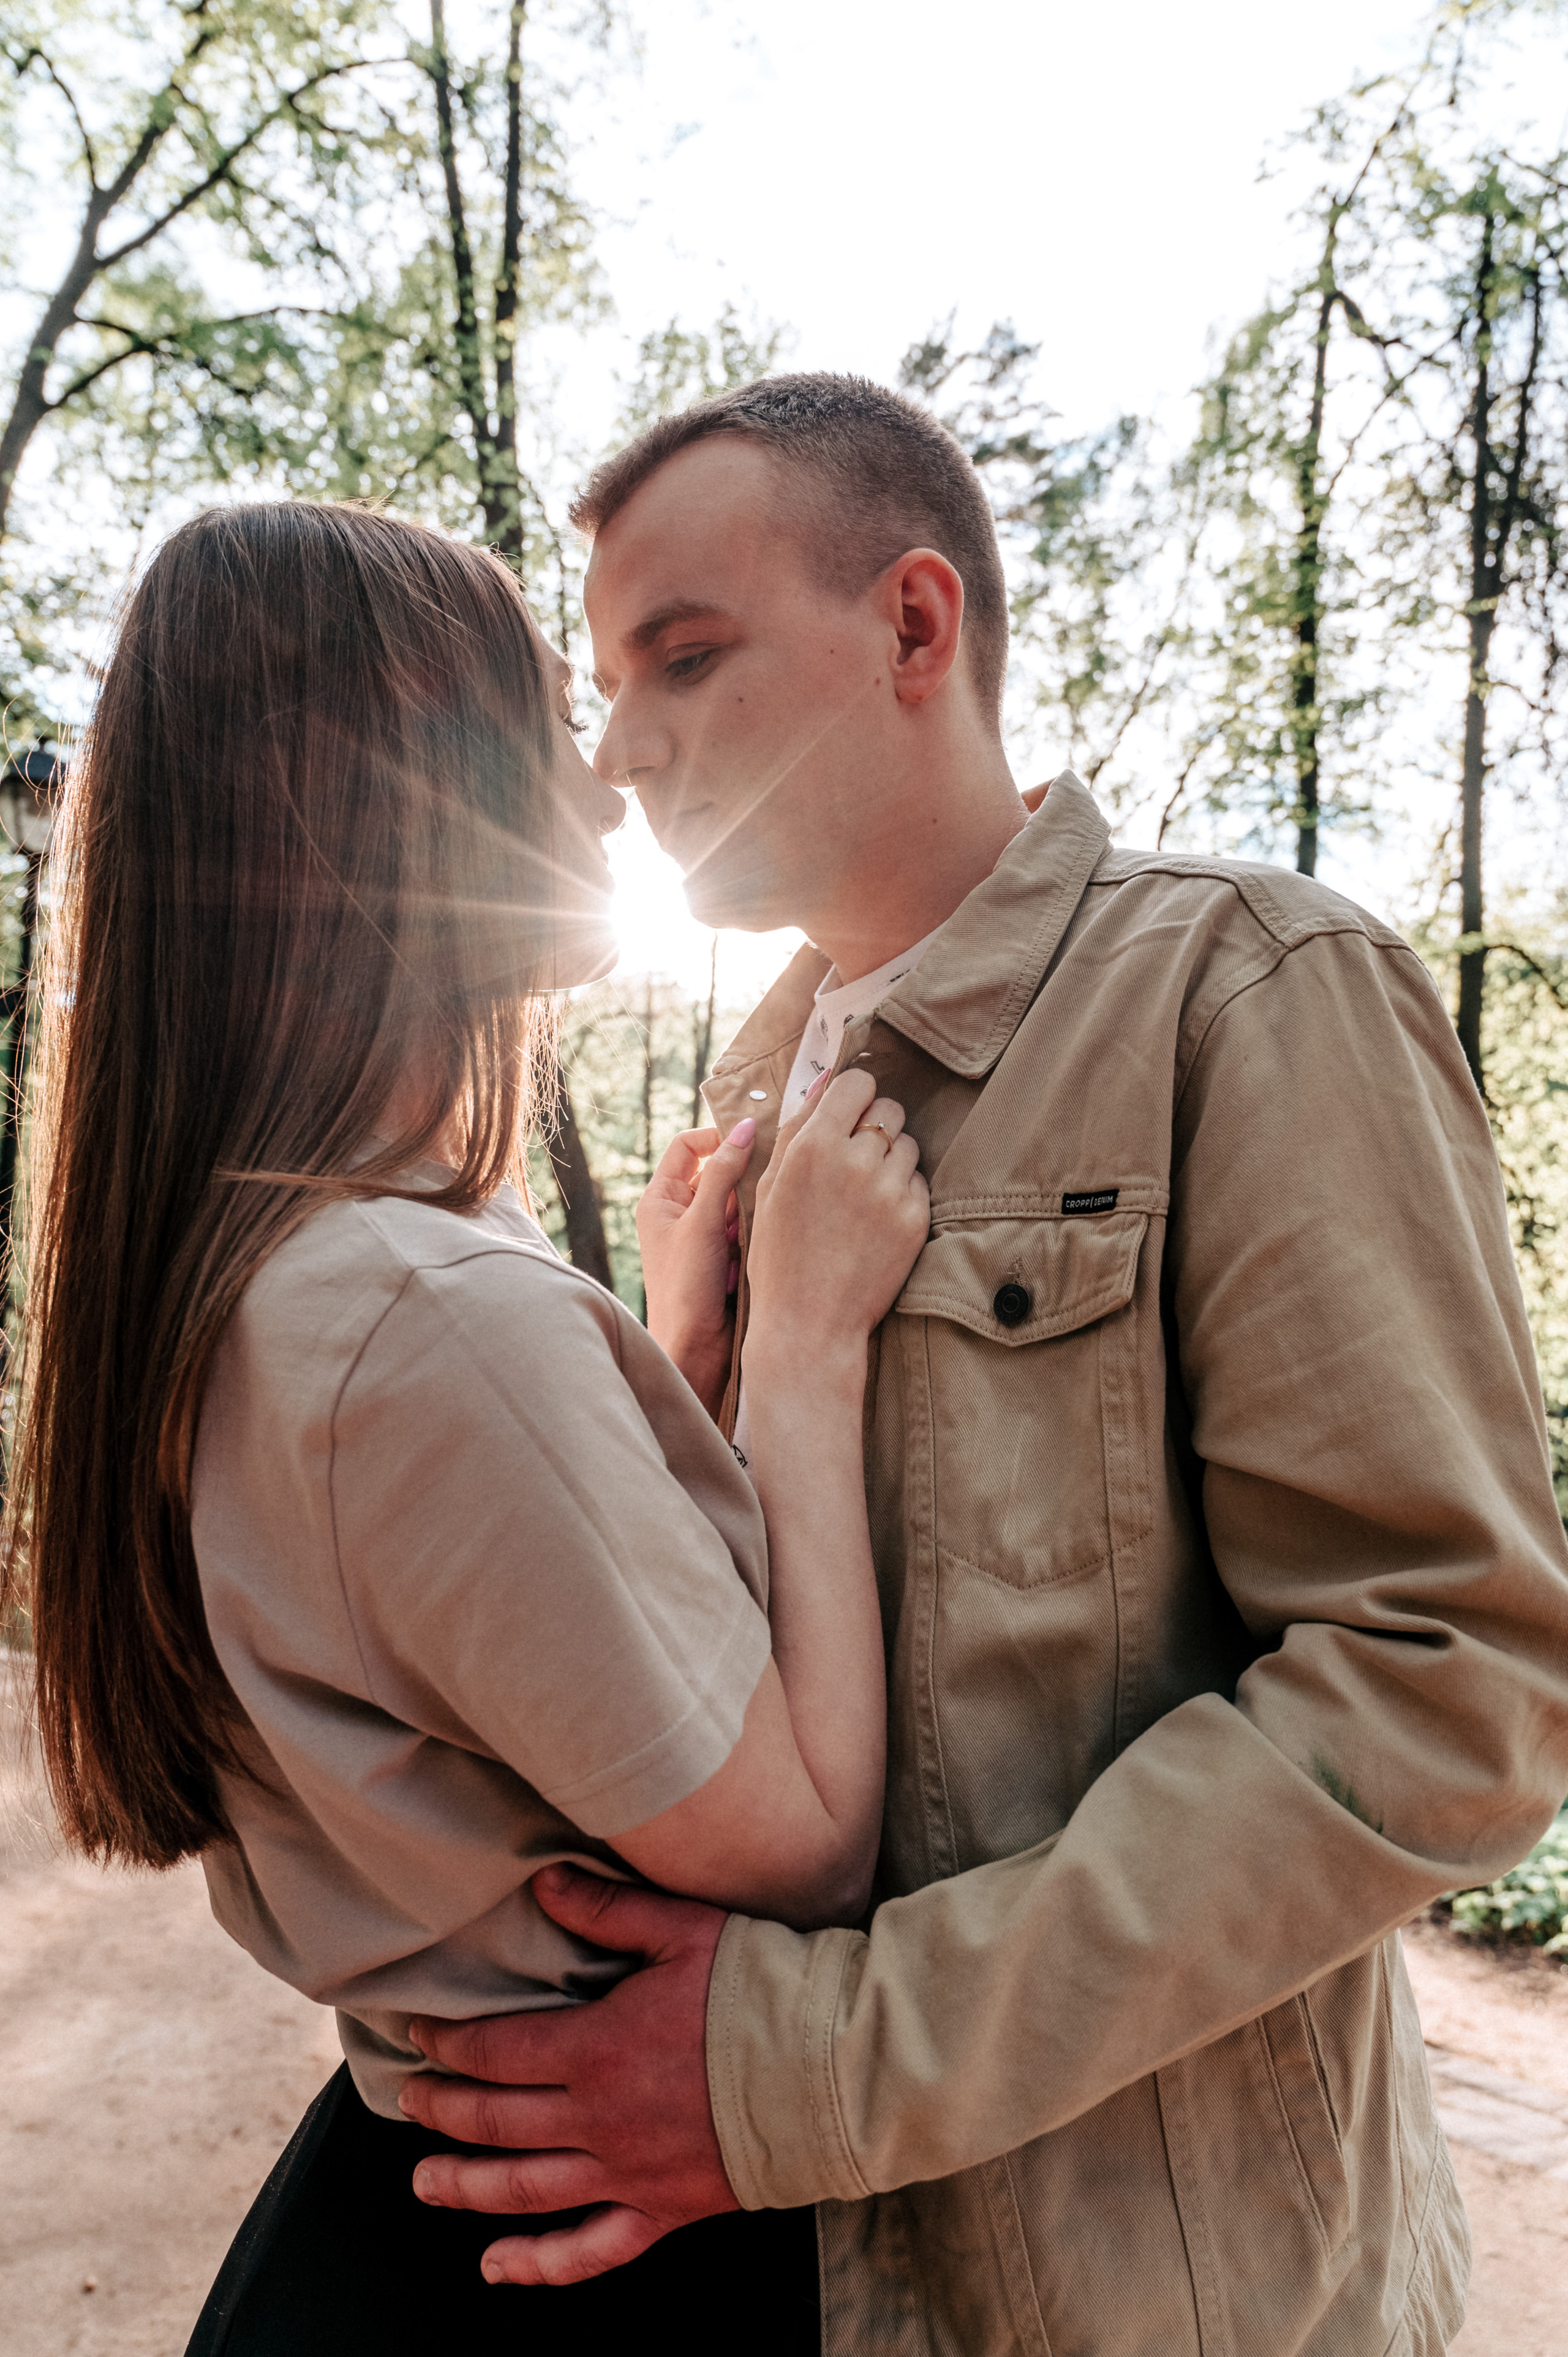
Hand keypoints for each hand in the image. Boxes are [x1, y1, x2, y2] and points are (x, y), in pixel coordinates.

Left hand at [399, 1864, 735, 2285]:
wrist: (832, 2069)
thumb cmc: (760, 1989)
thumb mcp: (682, 1929)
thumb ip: (606, 1910)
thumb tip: (544, 1882)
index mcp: (597, 2050)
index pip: (496, 2052)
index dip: (449, 2045)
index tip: (419, 2035)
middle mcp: (599, 2121)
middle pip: (496, 2122)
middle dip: (444, 2110)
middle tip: (411, 2099)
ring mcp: (628, 2174)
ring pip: (525, 2190)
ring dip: (465, 2187)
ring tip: (424, 2180)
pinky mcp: (663, 2212)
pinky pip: (589, 2252)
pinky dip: (538, 2265)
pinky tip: (498, 2266)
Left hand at [637, 1119, 755, 1413]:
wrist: (694, 1351)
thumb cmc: (685, 1288)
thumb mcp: (703, 1222)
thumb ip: (724, 1172)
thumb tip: (744, 1126)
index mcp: (660, 1199)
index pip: (687, 1146)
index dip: (715, 1136)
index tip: (750, 1139)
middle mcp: (679, 1213)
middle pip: (717, 1172)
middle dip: (742, 1177)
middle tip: (768, 1179)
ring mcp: (703, 1236)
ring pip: (736, 1201)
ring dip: (751, 1209)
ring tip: (757, 1227)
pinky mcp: (724, 1257)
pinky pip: (746, 1229)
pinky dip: (756, 1233)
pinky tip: (759, 1248)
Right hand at [747, 1069, 928, 1370]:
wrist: (809, 1324)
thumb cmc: (780, 1255)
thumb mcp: (770, 1187)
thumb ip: (796, 1128)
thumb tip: (824, 1079)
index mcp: (812, 1146)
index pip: (857, 1082)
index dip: (855, 1096)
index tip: (849, 1114)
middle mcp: (854, 1161)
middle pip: (889, 1108)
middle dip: (876, 1125)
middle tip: (856, 1159)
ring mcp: (889, 1190)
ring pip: (908, 1145)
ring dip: (891, 1161)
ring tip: (864, 1197)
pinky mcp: (915, 1218)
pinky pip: (919, 1183)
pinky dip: (902, 1194)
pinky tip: (876, 1222)